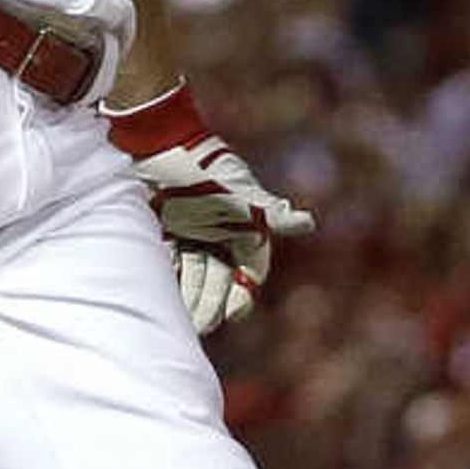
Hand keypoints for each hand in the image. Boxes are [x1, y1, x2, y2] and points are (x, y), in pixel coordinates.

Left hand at [107, 84, 314, 334]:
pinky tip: (162, 295)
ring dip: (190, 295)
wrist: (161, 142)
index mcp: (247, 228)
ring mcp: (195, 232)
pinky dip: (170, 277)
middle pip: (221, 278)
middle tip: (200, 327)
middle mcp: (223, 233)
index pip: (250, 272)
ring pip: (196, 274)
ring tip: (181, 319)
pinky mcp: (169, 229)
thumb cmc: (204, 169)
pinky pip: (172, 262)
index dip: (242, 295)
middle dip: (211, 302)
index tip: (231, 316)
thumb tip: (308, 223)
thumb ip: (271, 212)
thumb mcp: (239, 194)